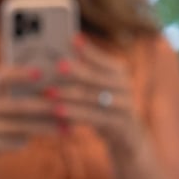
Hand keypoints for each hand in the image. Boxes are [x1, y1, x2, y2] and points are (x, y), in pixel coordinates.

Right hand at [0, 64, 59, 160]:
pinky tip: (44, 139)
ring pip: (20, 127)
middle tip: (66, 107)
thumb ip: (11, 92)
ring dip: (45, 128)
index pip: (1, 77)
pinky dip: (27, 141)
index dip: (19, 74)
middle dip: (44, 107)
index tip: (39, 73)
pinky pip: (13, 143)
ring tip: (65, 129)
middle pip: (18, 106)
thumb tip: (49, 89)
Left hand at [48, 35, 142, 155]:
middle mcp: (125, 86)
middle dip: (76, 71)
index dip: (88, 50)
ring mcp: (124, 106)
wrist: (129, 140)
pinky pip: (93, 118)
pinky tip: (58, 112)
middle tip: (57, 66)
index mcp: (120, 73)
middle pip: (97, 78)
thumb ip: (89, 74)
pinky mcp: (118, 125)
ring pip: (92, 98)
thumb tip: (63, 54)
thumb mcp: (101, 90)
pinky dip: (74, 114)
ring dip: (69, 95)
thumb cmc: (107, 110)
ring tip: (49, 92)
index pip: (102, 59)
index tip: (71, 39)